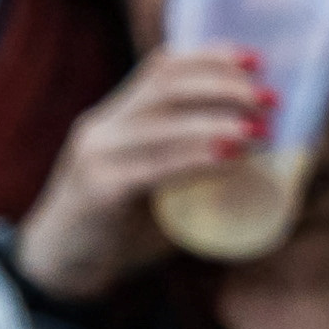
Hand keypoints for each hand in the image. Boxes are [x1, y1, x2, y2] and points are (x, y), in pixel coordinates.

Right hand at [13, 37, 278, 298]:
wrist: (60, 272)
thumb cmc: (118, 231)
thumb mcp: (150, 187)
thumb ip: (187, 170)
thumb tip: (259, 161)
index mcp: (113, 120)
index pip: (161, 68)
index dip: (211, 56)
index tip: (258, 61)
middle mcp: (101, 129)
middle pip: (166, 85)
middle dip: (225, 85)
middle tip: (269, 101)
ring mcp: (96, 158)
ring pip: (163, 122)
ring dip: (219, 121)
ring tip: (260, 131)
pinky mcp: (98, 192)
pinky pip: (154, 166)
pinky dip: (198, 158)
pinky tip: (230, 159)